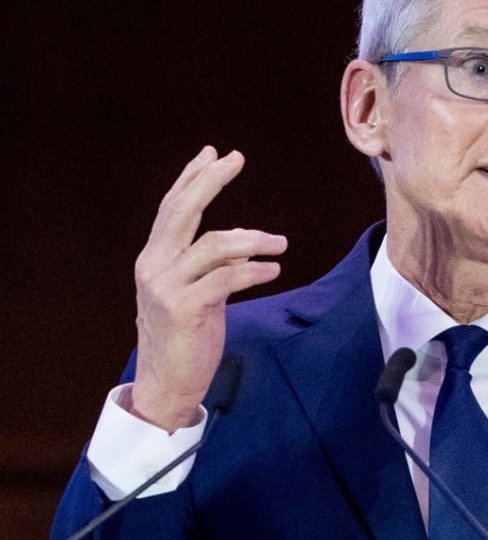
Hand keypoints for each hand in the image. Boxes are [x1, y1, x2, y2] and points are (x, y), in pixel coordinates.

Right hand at [129, 147, 287, 431]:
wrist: (165, 386)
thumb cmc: (185, 338)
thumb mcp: (194, 292)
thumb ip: (209, 264)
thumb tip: (242, 241)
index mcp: (154, 259)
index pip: (171, 209)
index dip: (191, 178)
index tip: (213, 153)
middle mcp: (154, 267)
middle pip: (181, 212)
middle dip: (209, 181)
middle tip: (236, 158)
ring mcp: (166, 288)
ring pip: (212, 245)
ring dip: (252, 239)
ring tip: (281, 243)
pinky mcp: (185, 310)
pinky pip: (226, 279)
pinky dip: (253, 271)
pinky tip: (273, 270)